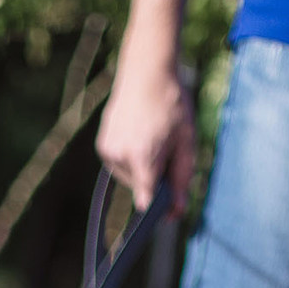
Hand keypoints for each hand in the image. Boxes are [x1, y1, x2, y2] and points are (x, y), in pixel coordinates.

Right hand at [94, 59, 195, 214]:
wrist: (147, 72)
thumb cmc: (172, 105)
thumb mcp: (186, 142)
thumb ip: (181, 179)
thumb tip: (176, 211)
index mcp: (143, 155)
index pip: (145, 196)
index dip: (157, 207)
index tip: (165, 214)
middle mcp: (120, 155)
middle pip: (140, 185)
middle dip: (154, 176)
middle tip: (166, 149)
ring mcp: (108, 150)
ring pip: (128, 176)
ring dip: (141, 167)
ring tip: (151, 138)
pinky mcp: (102, 145)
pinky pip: (118, 164)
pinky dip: (130, 157)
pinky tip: (139, 135)